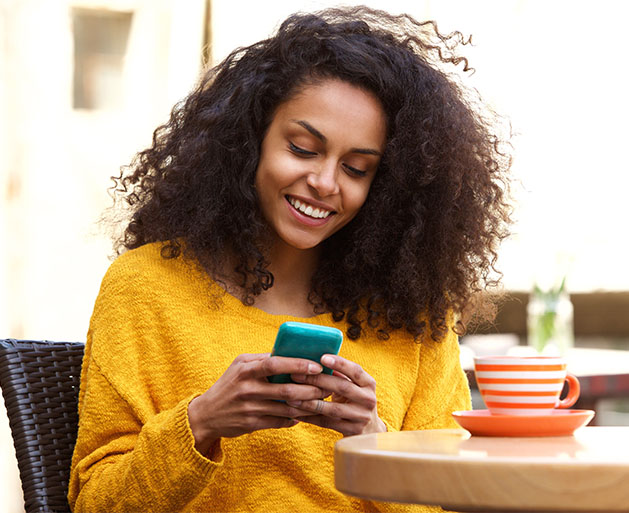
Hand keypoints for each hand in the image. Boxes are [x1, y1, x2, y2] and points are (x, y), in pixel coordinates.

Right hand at [188, 353, 326, 455]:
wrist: (206, 414)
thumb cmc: (229, 385)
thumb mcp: (240, 366)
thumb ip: (262, 359)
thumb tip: (290, 352)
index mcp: (246, 369)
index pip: (276, 364)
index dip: (298, 365)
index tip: (317, 367)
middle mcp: (247, 388)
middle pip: (286, 389)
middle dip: (311, 389)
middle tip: (327, 387)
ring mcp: (250, 408)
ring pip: (286, 408)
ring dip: (307, 405)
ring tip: (321, 402)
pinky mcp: (252, 424)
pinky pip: (279, 422)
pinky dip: (294, 419)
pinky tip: (303, 415)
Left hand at [287, 355, 386, 436]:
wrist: (369, 430)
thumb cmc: (354, 400)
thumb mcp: (354, 386)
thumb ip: (340, 374)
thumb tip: (313, 359)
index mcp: (369, 384)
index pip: (355, 370)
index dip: (340, 363)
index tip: (322, 357)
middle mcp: (368, 400)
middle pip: (342, 387)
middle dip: (317, 380)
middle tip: (296, 375)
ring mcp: (361, 417)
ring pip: (332, 409)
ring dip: (310, 402)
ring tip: (291, 397)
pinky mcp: (351, 431)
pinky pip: (326, 423)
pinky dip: (310, 417)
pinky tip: (296, 412)